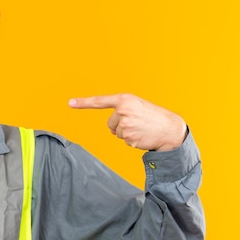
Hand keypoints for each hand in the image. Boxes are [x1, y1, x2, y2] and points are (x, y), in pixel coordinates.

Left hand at [68, 93, 186, 150]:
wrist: (170, 129)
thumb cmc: (153, 117)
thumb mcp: (137, 106)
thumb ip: (121, 111)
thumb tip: (111, 128)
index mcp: (125, 99)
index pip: (100, 101)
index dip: (83, 102)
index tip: (70, 103)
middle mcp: (123, 110)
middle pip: (110, 123)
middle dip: (121, 125)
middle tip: (138, 123)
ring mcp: (125, 124)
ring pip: (116, 133)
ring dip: (127, 133)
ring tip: (142, 128)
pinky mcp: (128, 137)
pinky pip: (123, 140)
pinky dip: (132, 140)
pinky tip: (143, 135)